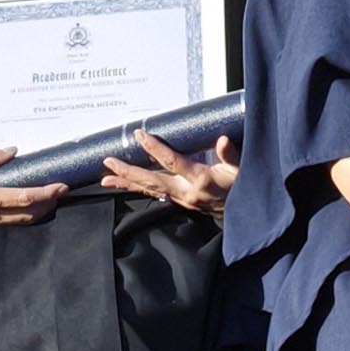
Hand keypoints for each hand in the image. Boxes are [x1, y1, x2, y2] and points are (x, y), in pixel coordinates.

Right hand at [0, 149, 61, 235]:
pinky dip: (27, 216)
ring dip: (40, 210)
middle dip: (48, 203)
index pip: (22, 198)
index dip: (45, 193)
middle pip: (28, 213)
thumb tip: (13, 151)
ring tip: (53, 198)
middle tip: (62, 191)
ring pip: (22, 221)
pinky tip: (34, 208)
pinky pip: (12, 223)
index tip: (60, 186)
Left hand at [100, 132, 235, 215]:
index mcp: (200, 179)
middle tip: (107, 162)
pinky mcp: (179, 203)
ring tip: (106, 179)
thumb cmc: (242, 188)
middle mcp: (186, 192)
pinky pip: (154, 195)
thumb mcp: (241, 170)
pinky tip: (126, 185)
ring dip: (127, 184)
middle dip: (128, 171)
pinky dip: (138, 189)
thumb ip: (231, 155)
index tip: (140, 134)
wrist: (244, 216)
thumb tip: (223, 140)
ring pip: (149, 191)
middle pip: (151, 181)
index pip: (172, 162)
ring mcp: (181, 200)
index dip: (155, 148)